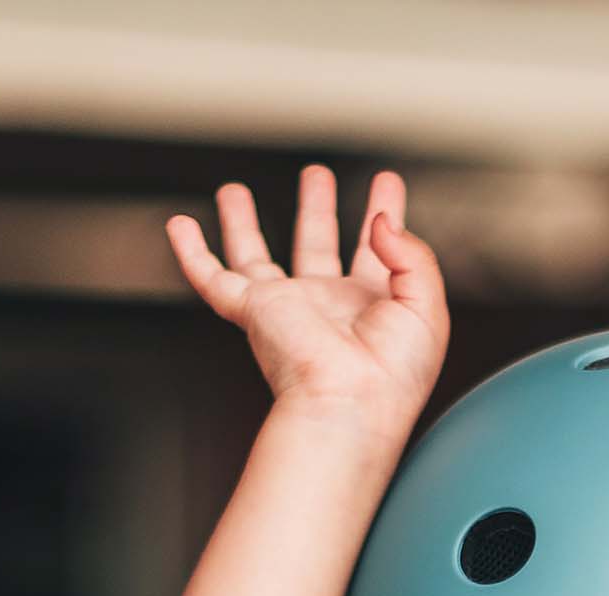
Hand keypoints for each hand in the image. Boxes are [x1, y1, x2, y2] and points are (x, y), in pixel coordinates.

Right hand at [166, 164, 448, 446]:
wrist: (351, 404)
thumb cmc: (394, 375)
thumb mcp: (427, 306)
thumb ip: (413, 253)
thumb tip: (381, 222)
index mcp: (373, 307)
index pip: (377, 251)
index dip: (385, 214)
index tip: (388, 183)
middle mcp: (329, 306)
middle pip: (317, 245)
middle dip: (318, 208)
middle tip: (318, 177)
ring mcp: (288, 308)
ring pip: (257, 258)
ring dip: (245, 224)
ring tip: (235, 192)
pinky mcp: (255, 312)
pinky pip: (213, 279)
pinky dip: (192, 254)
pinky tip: (181, 226)